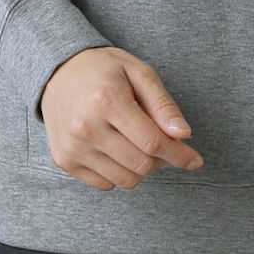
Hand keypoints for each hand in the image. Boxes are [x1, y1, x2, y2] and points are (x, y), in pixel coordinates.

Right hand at [38, 46, 204, 189]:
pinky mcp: (65, 160)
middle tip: (165, 143)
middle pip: (141, 164)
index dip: (179, 154)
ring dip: (142, 167)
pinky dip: (120, 172)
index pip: (152, 142)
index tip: (195, 160)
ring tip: (140, 143)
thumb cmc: (104, 69)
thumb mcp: (139, 72)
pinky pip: (105, 184)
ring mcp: (73, 147)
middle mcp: (86, 128)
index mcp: (107, 101)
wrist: (59, 71)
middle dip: (162, 159)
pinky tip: (119, 149)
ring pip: (125, 179)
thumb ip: (162, 104)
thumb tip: (183, 135)